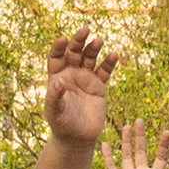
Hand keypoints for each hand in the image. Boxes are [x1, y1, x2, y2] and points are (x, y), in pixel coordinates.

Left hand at [42, 28, 113, 147]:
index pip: (56, 57)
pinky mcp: (99, 86)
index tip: (63, 39)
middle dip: (78, 40)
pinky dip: (109, 63)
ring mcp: (85, 79)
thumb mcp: (55, 112)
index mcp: (57, 77)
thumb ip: (54, 96)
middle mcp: (71, 74)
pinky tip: (114, 54)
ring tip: (98, 40)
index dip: (59, 47)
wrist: (79, 138)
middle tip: (85, 29)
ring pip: (90, 58)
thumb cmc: (62, 125)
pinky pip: (104, 71)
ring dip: (93, 48)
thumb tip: (57, 81)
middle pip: (74, 52)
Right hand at [106, 120, 168, 168]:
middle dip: (141, 136)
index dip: (163, 144)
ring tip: (126, 126)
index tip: (166, 131)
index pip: (161, 156)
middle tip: (140, 120)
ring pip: (126, 154)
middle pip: (141, 150)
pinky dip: (108, 155)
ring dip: (126, 141)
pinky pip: (111, 166)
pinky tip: (106, 143)